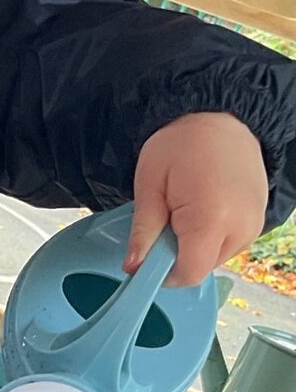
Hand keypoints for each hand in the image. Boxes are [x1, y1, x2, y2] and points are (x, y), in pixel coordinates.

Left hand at [126, 112, 268, 285]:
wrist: (219, 117)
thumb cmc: (180, 145)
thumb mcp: (149, 186)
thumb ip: (143, 231)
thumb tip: (133, 267)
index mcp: (212, 218)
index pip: (189, 273)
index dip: (163, 274)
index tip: (145, 260)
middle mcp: (242, 227)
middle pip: (201, 267)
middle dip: (176, 255)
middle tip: (164, 221)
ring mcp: (255, 224)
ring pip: (214, 258)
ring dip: (192, 246)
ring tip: (183, 210)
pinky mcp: (258, 220)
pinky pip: (228, 244)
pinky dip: (208, 237)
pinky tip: (200, 209)